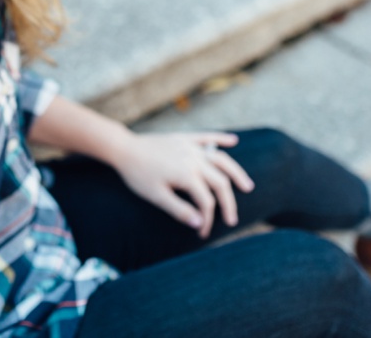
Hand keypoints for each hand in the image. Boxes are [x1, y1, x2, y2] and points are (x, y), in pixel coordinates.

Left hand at [109, 132, 254, 237]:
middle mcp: (194, 159)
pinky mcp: (184, 138)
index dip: (207, 219)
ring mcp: (190, 147)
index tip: (202, 233)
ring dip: (236, 173)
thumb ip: (179, 210)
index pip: (206, 201)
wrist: (123, 148)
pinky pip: (207, 137)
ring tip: (247, 186)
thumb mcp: (155, 196)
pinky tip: (233, 141)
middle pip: (220, 183)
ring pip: (221, 159)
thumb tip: (198, 224)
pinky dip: (221, 138)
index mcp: (187, 175)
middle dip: (227, 203)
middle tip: (232, 220)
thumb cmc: (137, 175)